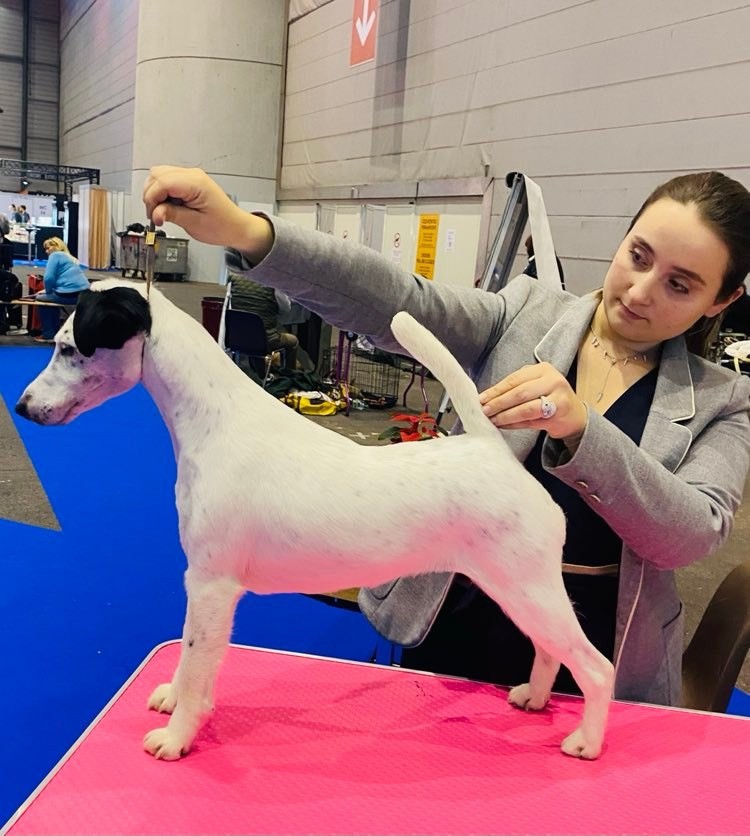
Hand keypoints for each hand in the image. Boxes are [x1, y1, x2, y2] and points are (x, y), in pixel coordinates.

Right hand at [142, 166, 272, 256]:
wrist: (236, 227)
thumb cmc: (222, 226)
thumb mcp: (195, 224)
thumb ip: (172, 215)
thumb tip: (155, 212)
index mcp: (196, 183)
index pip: (162, 182)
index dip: (152, 199)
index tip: (154, 216)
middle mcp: (192, 175)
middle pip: (157, 175)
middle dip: (151, 195)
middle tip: (157, 215)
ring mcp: (190, 176)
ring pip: (158, 176)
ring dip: (155, 193)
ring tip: (163, 212)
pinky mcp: (188, 182)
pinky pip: (166, 181)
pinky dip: (162, 193)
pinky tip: (169, 206)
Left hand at [479, 362, 587, 440]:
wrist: (574, 415)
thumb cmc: (550, 398)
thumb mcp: (535, 386)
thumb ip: (515, 388)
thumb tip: (486, 398)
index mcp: (543, 369)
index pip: (514, 379)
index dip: (496, 390)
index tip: (481, 399)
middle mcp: (553, 381)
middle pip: (519, 393)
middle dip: (498, 403)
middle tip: (484, 410)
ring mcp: (558, 398)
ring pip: (526, 408)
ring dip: (506, 415)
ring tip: (493, 420)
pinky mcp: (559, 415)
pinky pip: (531, 421)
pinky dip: (515, 424)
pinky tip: (504, 425)